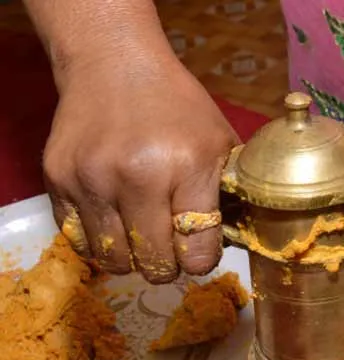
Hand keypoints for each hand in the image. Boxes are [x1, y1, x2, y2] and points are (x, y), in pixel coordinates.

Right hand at [44, 49, 237, 282]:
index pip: (196, 255)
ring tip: (141, 233)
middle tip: (170, 246)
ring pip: (115, 262)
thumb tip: (237, 244)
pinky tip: (113, 222)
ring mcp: (92, 180)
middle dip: (168, 265)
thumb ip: (230, 196)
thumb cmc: (177, 108)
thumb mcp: (220, 144)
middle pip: (155, 266)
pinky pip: (79, 242)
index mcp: (187, 169)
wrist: (112, 61)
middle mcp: (137, 177)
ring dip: (132, 258)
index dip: (200, 260)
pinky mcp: (58, 180)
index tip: (198, 250)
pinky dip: (99, 243)